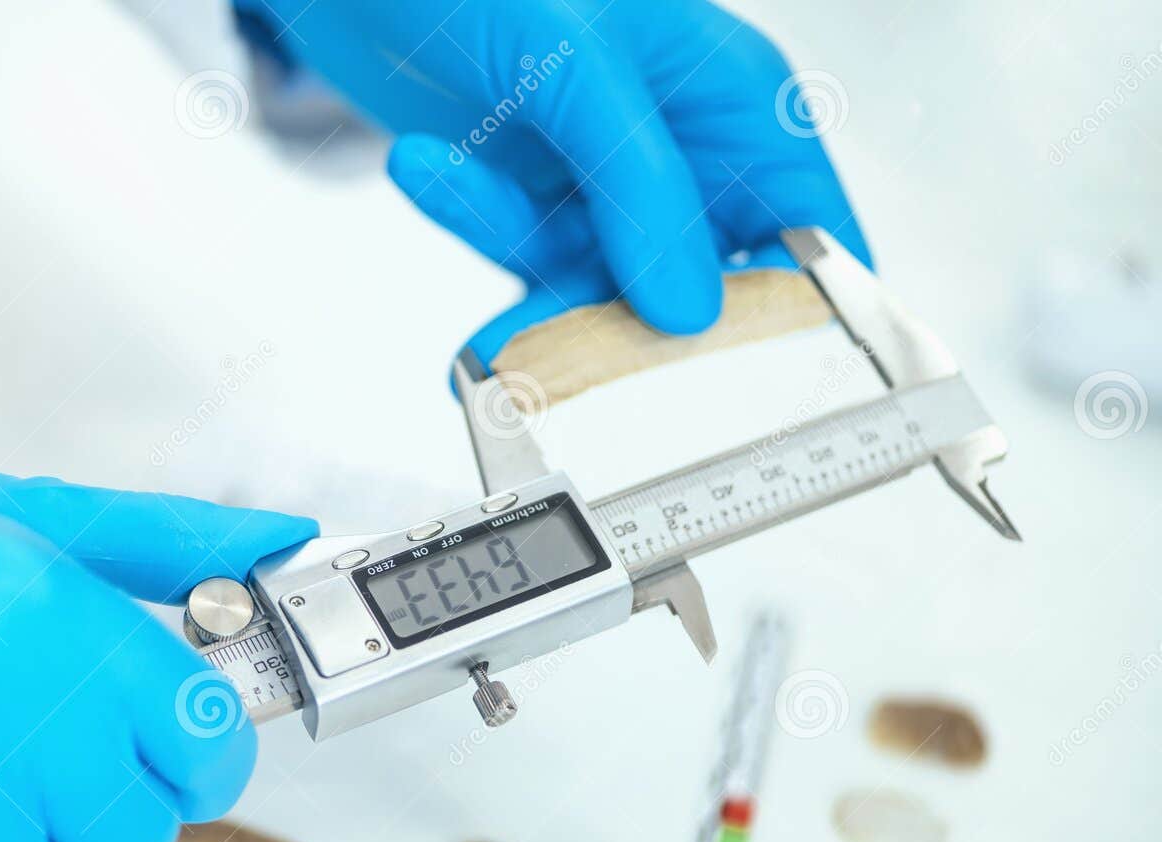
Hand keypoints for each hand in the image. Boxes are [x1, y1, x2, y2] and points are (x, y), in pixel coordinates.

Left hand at [239, 0, 869, 359]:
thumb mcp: (576, 59)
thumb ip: (638, 184)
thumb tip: (688, 311)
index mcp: (735, 99)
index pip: (809, 228)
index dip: (800, 311)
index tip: (763, 388)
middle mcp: (683, 150)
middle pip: (704, 285)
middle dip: (645, 330)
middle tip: (592, 372)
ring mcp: (604, 182)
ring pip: (599, 285)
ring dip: (535, 280)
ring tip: (476, 243)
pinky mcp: (529, 202)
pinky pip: (520, 256)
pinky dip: (475, 228)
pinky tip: (425, 170)